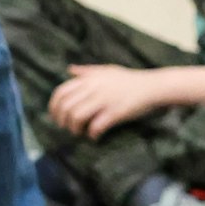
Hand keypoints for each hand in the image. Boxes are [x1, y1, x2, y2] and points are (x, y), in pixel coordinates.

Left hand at [46, 64, 168, 137]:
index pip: (61, 92)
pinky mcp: (115, 112)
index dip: (54, 107)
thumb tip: (69, 70)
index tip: (56, 117)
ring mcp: (104, 100)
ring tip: (80, 132)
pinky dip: (92, 134)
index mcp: (89, 79)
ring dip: (75, 129)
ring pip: (77, 117)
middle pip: (66, 107)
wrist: (151, 86)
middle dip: (62, 121)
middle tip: (67, 128)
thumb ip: (86, 71)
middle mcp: (93, 88)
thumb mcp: (106, 70)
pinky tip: (95, 136)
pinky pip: (96, 126)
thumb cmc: (128, 79)